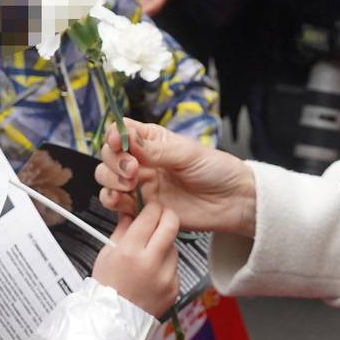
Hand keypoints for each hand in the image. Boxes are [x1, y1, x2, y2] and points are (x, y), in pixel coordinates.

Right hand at [91, 198, 182, 317]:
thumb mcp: (106, 255)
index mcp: (130, 252)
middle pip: (172, 224)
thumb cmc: (106, 289)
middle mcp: (150, 263)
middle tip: (162, 216)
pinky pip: (175, 267)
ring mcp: (165, 277)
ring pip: (174, 246)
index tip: (151, 206)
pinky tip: (153, 273)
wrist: (114, 322)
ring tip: (149, 254)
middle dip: (167, 215)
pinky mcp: (175, 288)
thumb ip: (122, 230)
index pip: (150, 215)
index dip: (152, 206)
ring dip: (165, 244)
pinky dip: (166, 265)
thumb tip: (131, 212)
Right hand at [97, 120, 256, 236]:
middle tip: (133, 170)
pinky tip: (125, 200)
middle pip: (108, 156)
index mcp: (153, 141)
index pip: (120, 131)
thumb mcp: (187, 154)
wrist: (232, 201)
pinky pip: (116, 204)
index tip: (119, 143)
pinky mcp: (142, 208)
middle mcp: (142, 161)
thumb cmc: (216, 170)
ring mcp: (141, 185)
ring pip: (107, 179)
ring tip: (130, 185)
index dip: (114, 136)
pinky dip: (113, 201)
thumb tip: (126, 138)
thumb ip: (155, 149)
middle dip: (114, 161)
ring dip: (110, 181)